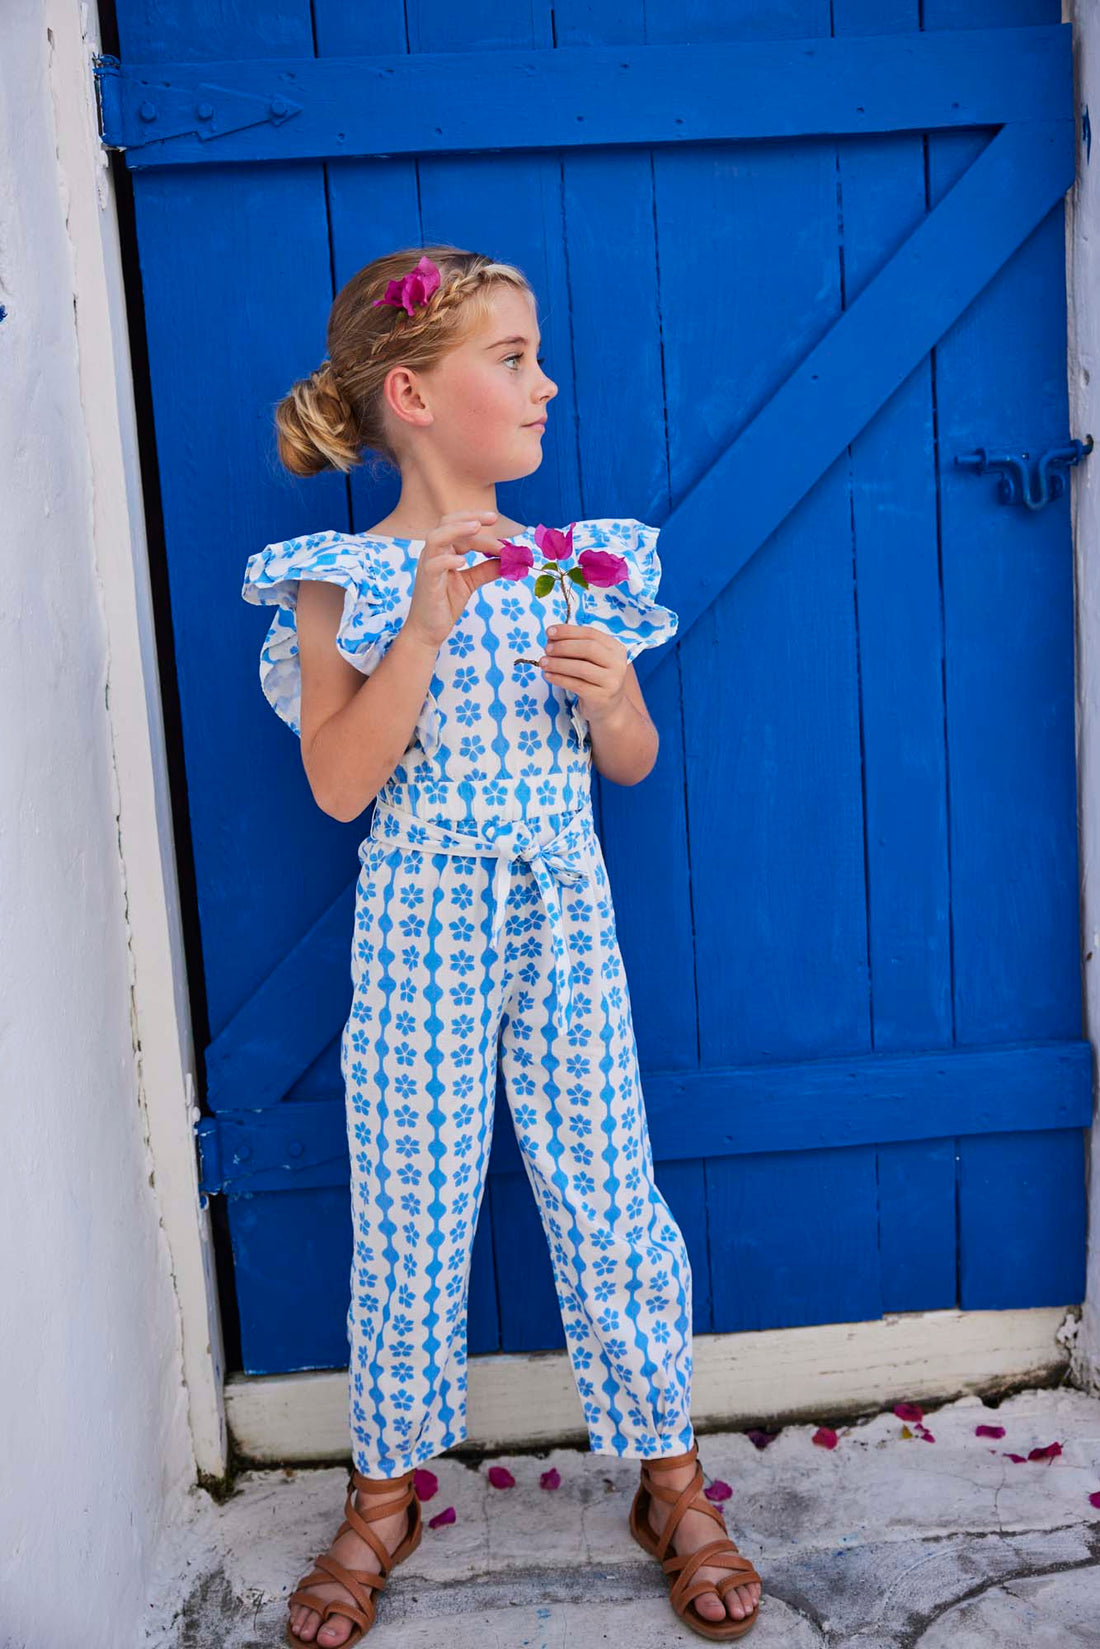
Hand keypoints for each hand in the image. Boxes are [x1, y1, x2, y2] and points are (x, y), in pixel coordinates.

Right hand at [402, 510, 504, 649]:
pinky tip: (463, 561)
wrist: (428, 630)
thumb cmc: (445, 604)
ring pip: (436, 537)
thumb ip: (486, 569)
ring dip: (457, 529)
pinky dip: (448, 559)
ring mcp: (427, 565)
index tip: (505, 541)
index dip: (484, 533)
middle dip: (470, 517)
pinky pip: (433, 565)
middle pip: (447, 523)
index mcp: (443, 550)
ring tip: (476, 527)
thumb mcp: (470, 582)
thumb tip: (508, 560)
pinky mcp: (426, 582)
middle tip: (493, 517)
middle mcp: (433, 553)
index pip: (462, 531)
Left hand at [538, 624, 628, 720]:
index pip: (591, 633)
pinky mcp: (601, 697)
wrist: (607, 707)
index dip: (568, 631)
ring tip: (543, 662)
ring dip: (558, 663)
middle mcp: (617, 663)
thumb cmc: (594, 678)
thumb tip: (551, 637)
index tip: (549, 631)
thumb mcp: (590, 659)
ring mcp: (612, 681)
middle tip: (546, 649)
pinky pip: (576, 685)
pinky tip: (548, 675)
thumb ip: (574, 646)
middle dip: (563, 646)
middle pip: (588, 648)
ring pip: (581, 668)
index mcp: (615, 648)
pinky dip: (559, 679)